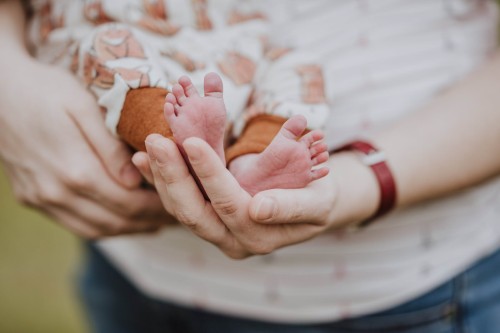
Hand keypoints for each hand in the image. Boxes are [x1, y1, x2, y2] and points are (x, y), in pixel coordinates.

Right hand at [0, 60, 171, 237]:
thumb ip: (110, 148)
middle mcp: (57, 193)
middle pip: (115, 221)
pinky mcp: (32, 198)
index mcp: (75, 170)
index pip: (129, 203)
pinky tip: (120, 220)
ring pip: (95, 229)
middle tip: (174, 216)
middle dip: (149, 222)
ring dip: (128, 230)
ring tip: (154, 224)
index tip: (178, 203)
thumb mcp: (83, 107)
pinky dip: (102, 227)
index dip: (157, 208)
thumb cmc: (46, 91)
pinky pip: (74, 225)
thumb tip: (135, 181)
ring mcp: (42, 199)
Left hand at [143, 134, 340, 258]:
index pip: (229, 205)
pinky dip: (162, 180)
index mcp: (260, 237)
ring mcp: (217, 231)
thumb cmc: (318, 198)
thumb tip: (259, 209)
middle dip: (173, 175)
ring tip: (149, 145)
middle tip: (156, 140)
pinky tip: (144, 158)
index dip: (209, 173)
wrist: (311, 204)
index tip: (191, 141)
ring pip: (180, 209)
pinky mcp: (208, 218)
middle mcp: (232, 240)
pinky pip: (179, 202)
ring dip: (162, 176)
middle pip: (194, 212)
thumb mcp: (318, 202)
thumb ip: (292, 207)